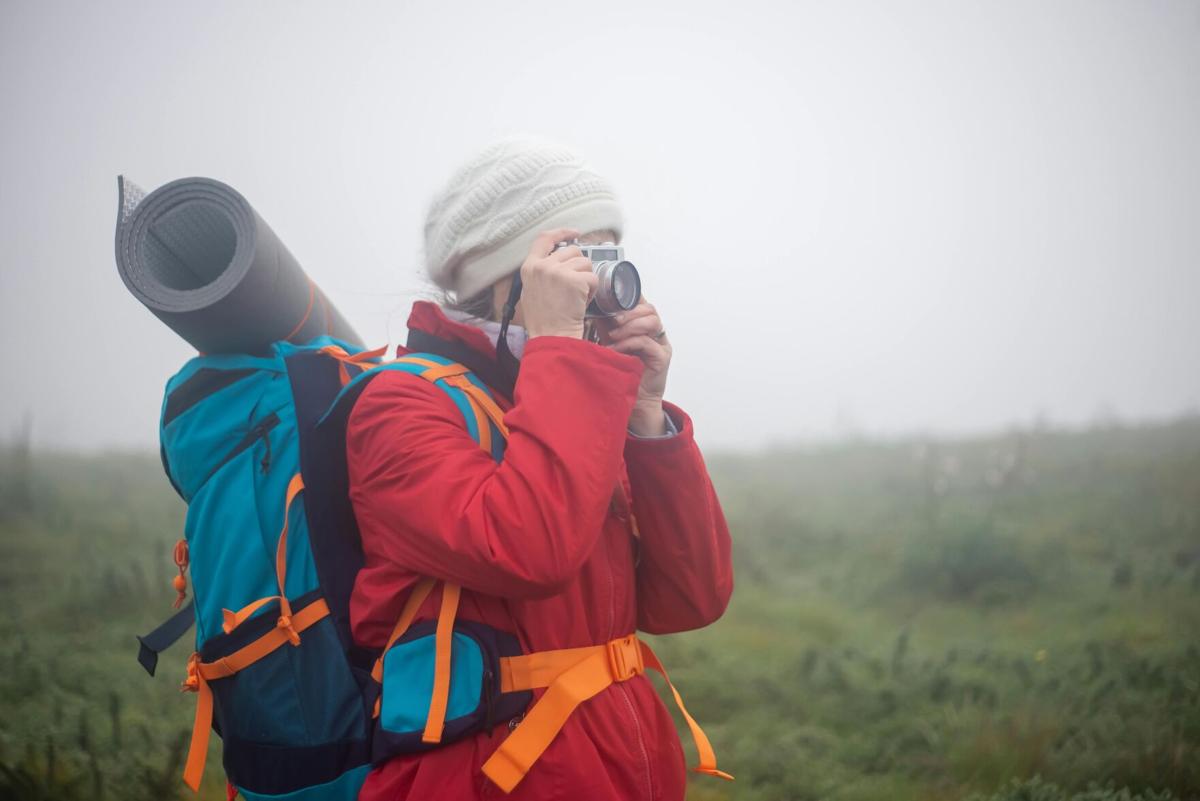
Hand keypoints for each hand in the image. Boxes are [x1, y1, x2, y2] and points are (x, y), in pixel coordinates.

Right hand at [519, 228, 597, 339]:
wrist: (551, 337)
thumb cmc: (544, 320)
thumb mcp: (531, 290)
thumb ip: (541, 272)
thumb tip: (559, 259)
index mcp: (529, 267)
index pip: (544, 238)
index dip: (561, 232)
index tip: (574, 233)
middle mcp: (542, 266)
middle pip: (572, 251)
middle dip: (579, 266)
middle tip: (576, 287)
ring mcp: (558, 272)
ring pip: (585, 264)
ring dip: (586, 280)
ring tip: (577, 297)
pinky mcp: (574, 281)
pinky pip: (593, 278)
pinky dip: (593, 291)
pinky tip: (583, 302)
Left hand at [598, 299, 671, 435]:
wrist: (633, 400)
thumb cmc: (623, 371)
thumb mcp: (611, 342)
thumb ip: (606, 326)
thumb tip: (592, 308)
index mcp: (645, 326)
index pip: (642, 303)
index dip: (630, 298)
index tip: (612, 301)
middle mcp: (656, 333)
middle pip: (650, 309)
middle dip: (629, 312)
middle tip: (613, 320)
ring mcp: (660, 345)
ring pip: (653, 322)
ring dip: (630, 326)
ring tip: (614, 335)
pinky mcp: (661, 358)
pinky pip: (648, 343)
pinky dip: (630, 343)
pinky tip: (616, 349)